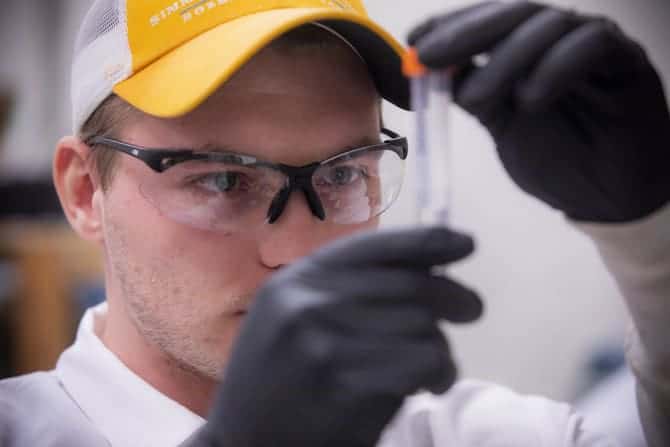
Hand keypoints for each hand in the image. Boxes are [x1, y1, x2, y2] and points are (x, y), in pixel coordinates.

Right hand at [199, 227, 481, 446]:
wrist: (244, 442)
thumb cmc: (282, 380)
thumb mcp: (297, 316)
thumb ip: (349, 290)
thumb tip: (430, 266)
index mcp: (299, 278)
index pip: (376, 246)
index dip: (429, 240)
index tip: (466, 243)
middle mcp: (307, 300)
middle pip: (410, 284)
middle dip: (454, 295)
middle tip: (472, 310)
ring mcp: (323, 341)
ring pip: (422, 324)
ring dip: (442, 347)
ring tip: (435, 368)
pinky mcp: (343, 384)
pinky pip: (422, 360)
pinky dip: (439, 372)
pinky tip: (428, 385)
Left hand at [409, 1, 669, 221]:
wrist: (605, 198)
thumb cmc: (557, 159)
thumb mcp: (502, 125)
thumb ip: (476, 95)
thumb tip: (432, 72)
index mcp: (527, 50)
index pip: (486, 22)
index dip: (448, 26)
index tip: (413, 43)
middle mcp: (559, 39)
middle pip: (512, 15)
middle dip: (465, 34)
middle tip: (429, 58)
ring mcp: (594, 44)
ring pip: (547, 26)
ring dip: (504, 60)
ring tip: (474, 100)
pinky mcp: (627, 60)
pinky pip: (591, 45)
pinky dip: (555, 68)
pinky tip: (530, 99)